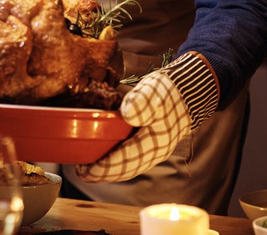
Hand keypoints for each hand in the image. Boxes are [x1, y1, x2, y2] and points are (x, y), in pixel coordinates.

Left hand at [73, 68, 190, 182]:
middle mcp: (154, 153)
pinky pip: (131, 161)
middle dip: (101, 174)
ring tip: (87, 169)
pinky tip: (104, 158)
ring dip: (108, 171)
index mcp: (155, 144)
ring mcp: (154, 151)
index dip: (103, 169)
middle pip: (125, 170)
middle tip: (80, 171)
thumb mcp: (153, 92)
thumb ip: (141, 103)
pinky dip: (116, 163)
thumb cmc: (168, 91)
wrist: (186, 92)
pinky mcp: (151, 146)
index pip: (125, 163)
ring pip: (128, 168)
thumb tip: (127, 114)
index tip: (84, 169)